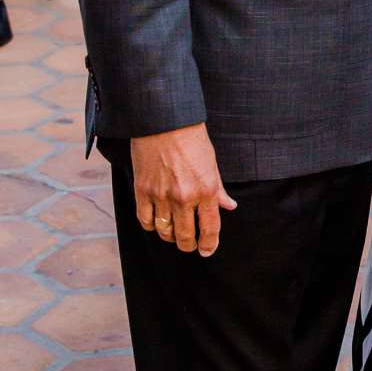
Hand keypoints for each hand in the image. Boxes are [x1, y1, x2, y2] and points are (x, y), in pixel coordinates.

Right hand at [130, 124, 235, 254]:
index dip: (209, 245)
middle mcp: (184, 197)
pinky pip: (145, 220)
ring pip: (165, 232)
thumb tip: (229, 206)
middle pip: (185, 236)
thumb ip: (219, 189)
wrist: (164, 120)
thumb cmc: (191, 138)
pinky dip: (151, 226)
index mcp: (206, 190)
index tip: (207, 250)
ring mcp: (161, 195)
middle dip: (189, 245)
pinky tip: (156, 222)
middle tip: (189, 244)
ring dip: (170, 237)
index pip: (209, 228)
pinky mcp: (142, 190)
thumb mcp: (212, 163)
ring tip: (173, 234)